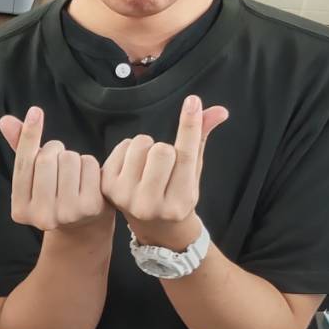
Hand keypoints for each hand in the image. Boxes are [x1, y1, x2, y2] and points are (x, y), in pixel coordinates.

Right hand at [0, 106, 107, 232]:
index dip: (29, 135)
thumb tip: (5, 120)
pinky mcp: (91, 207)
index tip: (35, 111)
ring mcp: (67, 213)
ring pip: (69, 159)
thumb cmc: (53, 194)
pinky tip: (87, 178)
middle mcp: (41, 217)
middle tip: (57, 157)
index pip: (23, 164)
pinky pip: (88, 165)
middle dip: (53, 149)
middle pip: (46, 159)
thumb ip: (20, 149)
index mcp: (20, 210)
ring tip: (72, 172)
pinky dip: (89, 164)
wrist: (83, 224)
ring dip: (72, 157)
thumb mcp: (33, 177)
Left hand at [101, 95, 228, 249]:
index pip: (186, 156)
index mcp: (180, 202)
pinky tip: (133, 167)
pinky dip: (131, 149)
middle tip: (165, 165)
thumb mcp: (194, 173)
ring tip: (148, 166)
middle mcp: (152, 204)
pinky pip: (123, 145)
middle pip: (162, 150)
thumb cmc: (177, 194)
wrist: (153, 227)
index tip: (192, 101)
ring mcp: (126, 198)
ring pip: (141, 144)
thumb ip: (202, 139)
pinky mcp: (108, 188)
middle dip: (166, 149)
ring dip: (147, 147)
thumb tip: (219, 110)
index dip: (189, 126)